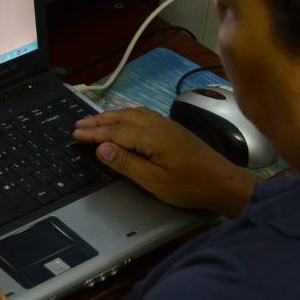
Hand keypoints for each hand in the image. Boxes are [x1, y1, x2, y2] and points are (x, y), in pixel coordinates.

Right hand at [73, 107, 259, 217]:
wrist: (224, 183)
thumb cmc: (190, 186)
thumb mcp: (155, 181)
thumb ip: (127, 163)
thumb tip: (102, 148)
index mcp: (152, 137)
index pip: (115, 132)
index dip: (94, 133)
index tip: (75, 134)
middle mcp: (159, 125)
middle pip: (122, 117)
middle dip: (98, 120)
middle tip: (78, 124)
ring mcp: (167, 125)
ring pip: (133, 113)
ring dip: (111, 116)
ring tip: (95, 120)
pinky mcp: (173, 129)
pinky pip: (144, 114)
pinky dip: (127, 114)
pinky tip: (124, 118)